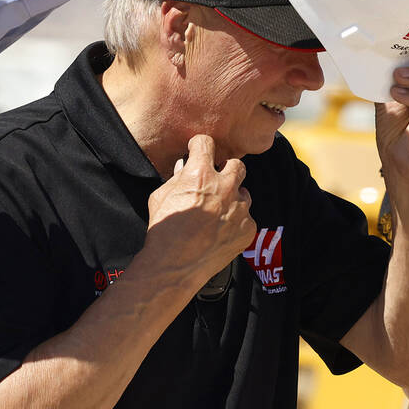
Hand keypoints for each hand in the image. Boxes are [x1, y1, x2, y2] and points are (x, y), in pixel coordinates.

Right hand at [141, 134, 255, 286]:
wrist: (175, 265)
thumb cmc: (163, 231)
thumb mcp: (160, 196)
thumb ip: (176, 179)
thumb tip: (183, 169)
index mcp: (200, 174)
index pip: (206, 143)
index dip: (200, 146)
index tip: (198, 152)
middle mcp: (224, 187)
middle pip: (236, 164)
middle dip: (226, 169)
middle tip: (215, 181)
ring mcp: (239, 208)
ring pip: (244, 192)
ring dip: (233, 197)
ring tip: (218, 211)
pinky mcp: (248, 228)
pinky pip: (247, 218)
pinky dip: (236, 222)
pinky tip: (221, 231)